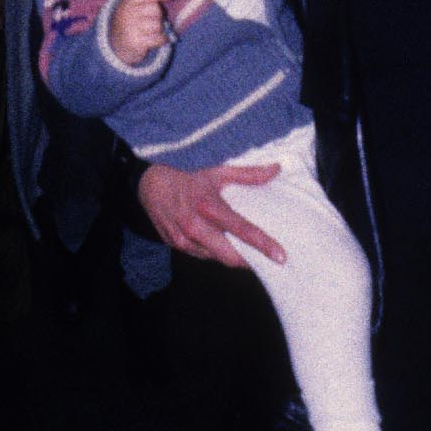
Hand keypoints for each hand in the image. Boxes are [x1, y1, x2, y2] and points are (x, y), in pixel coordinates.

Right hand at [110, 0, 173, 65]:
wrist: (116, 43)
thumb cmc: (130, 21)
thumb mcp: (131, 6)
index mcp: (128, 2)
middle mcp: (128, 14)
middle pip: (155, 9)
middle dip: (159, 15)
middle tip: (153, 20)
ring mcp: (131, 28)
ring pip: (158, 24)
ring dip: (160, 28)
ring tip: (153, 30)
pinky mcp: (136, 42)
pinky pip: (159, 38)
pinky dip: (162, 39)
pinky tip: (158, 39)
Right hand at [139, 161, 284, 267]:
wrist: (150, 187)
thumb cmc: (189, 180)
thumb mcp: (218, 173)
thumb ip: (248, 174)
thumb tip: (276, 169)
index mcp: (208, 205)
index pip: (240, 229)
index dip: (262, 244)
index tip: (280, 256)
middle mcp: (194, 226)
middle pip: (229, 256)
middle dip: (250, 261)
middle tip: (267, 260)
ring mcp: (184, 240)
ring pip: (217, 258)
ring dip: (232, 256)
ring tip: (245, 249)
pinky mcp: (177, 247)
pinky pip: (204, 256)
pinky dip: (216, 252)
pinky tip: (221, 243)